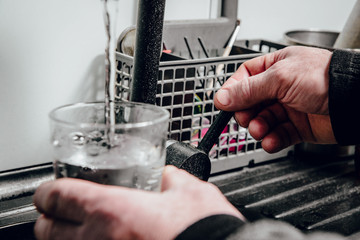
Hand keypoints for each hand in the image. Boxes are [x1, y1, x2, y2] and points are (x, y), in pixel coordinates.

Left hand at [33, 166, 243, 239]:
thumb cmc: (204, 232)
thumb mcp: (192, 193)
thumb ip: (173, 179)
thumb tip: (168, 176)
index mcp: (113, 212)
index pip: (57, 196)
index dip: (48, 191)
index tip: (49, 191)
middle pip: (46, 230)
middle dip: (49, 219)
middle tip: (61, 212)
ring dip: (64, 239)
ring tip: (79, 231)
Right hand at [214, 46, 335, 152]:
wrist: (353, 101)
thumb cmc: (325, 78)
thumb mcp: (279, 78)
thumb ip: (248, 90)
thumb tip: (222, 97)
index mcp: (275, 67)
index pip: (244, 78)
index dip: (232, 91)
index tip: (223, 104)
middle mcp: (279, 87)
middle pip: (249, 103)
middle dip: (246, 113)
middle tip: (246, 118)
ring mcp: (287, 108)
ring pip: (261, 121)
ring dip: (258, 128)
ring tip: (260, 130)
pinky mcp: (295, 127)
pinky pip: (276, 135)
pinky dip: (271, 140)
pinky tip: (271, 141)